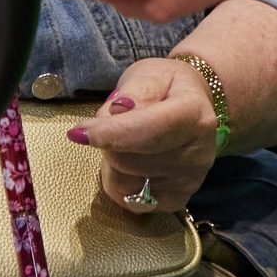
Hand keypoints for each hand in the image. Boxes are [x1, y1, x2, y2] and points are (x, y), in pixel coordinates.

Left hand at [68, 56, 219, 217]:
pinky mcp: (176, 201)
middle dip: (108, 142)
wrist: (191, 104)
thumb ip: (134, 92)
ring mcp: (189, 182)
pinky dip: (120, 182)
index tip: (78, 132)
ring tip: (125, 142)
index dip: (113, 134)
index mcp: (195, 116)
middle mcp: (198, 154)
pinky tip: (131, 163)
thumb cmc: (166, 87)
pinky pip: (129, 201)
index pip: (151, 130)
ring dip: (111, 163)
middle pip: (129, 160)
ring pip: (124, 184)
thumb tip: (118, 112)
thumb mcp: (150, 75)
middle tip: (113, 123)